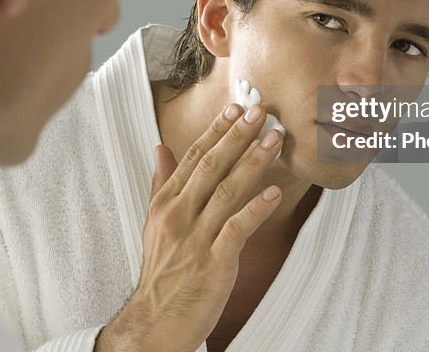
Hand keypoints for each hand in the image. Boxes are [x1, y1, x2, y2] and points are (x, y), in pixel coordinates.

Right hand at [95, 103, 283, 351]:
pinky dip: (256, 210)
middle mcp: (178, 215)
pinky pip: (237, 230)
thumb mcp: (154, 222)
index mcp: (165, 202)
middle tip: (261, 112)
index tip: (236, 108)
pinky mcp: (213, 262)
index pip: (192, 156)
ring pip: (226, 191)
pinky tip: (274, 194)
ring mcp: (195, 238)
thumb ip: (161, 183)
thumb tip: (161, 147)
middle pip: (210, 166)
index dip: (217, 130)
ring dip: (253, 163)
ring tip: (275, 141)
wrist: (155, 320)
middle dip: (237, 136)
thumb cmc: (162, 270)